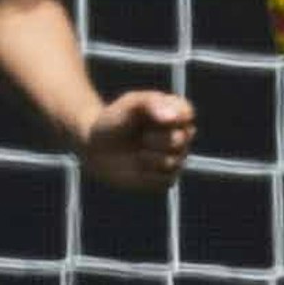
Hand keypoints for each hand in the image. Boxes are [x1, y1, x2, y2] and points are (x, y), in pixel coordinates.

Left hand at [80, 88, 195, 191]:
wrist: (96, 145)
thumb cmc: (114, 119)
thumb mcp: (130, 104)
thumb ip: (151, 104)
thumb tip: (173, 117)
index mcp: (175, 112)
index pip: (187, 114)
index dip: (171, 118)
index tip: (151, 117)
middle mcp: (180, 135)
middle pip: (180, 140)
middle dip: (156, 140)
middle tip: (142, 137)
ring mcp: (175, 158)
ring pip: (173, 162)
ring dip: (150, 158)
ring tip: (137, 152)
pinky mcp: (165, 178)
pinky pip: (166, 181)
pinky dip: (148, 175)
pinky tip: (138, 167)